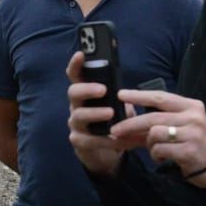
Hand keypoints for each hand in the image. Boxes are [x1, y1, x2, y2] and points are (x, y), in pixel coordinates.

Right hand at [65, 51, 135, 177]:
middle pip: (73, 92)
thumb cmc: (115, 122)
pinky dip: (104, 139)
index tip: (81, 54)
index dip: (76, 64)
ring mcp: (76, 124)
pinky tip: (117, 139)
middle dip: (87, 89)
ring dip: (95, 113)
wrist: (110, 152)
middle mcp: (77, 106)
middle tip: (103, 90)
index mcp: (87, 94)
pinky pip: (87, 139)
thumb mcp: (120, 107)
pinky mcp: (79, 141)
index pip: (77, 75)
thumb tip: (133, 91)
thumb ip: (121, 97)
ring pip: (78, 116)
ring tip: (111, 113)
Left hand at [108, 88, 205, 189]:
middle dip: (131, 124)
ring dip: (149, 144)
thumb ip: (153, 124)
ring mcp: (193, 134)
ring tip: (156, 149)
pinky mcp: (190, 151)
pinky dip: (156, 155)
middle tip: (115, 130)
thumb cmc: (192, 141)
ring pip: (155, 133)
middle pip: (154, 117)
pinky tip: (163, 157)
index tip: (121, 94)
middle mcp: (194, 117)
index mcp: (192, 106)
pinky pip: (160, 150)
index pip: (161, 97)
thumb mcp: (178, 127)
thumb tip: (123, 124)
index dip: (139, 95)